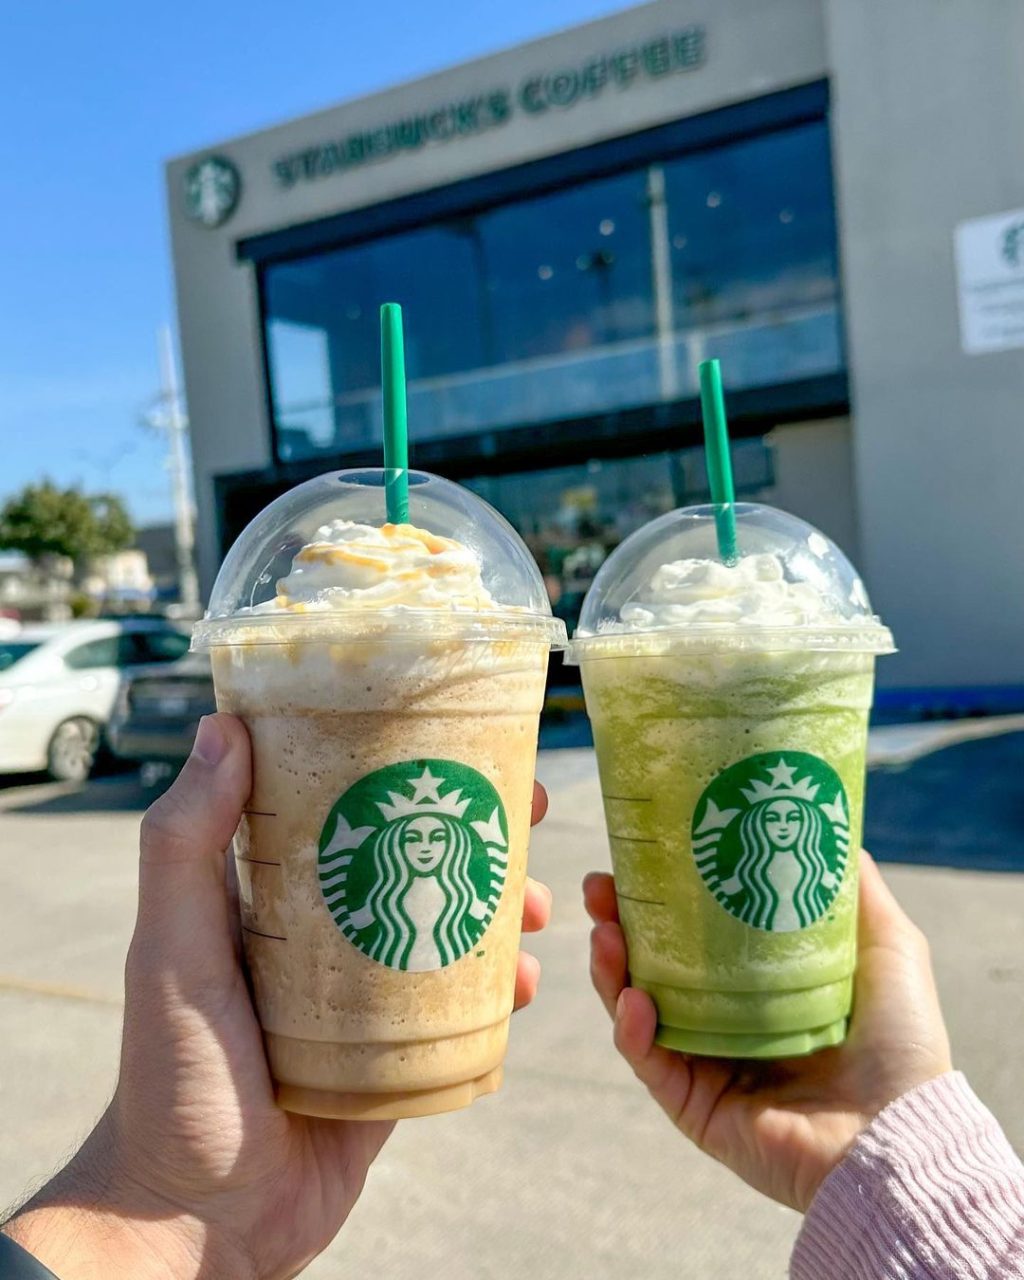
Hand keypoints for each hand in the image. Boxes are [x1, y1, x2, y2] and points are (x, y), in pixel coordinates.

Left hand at [5, 714, 552, 1278]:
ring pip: (449, 930)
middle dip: (477, 834)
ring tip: (541, 910)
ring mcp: (362, 999)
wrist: (200, 1220)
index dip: (401, 768)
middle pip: (414, 862)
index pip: (342, 807)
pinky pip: (461, 1011)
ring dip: (503, 909)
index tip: (457, 740)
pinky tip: (531, 986)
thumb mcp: (170, 946)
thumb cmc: (172, 1076)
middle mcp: (320, 938)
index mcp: (269, 899)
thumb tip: (222, 727)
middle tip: (531, 815)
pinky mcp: (394, 1059)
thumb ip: (184, 843)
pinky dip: (503, 992)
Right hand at [584, 852, 951, 1211]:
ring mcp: (707, 1066)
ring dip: (611, 970)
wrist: (901, 1131)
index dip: (662, 897)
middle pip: (652, 967)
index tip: (639, 858)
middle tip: (599, 890)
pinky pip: (650, 1063)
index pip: (696, 935)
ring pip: (636, 1009)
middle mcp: (728, 1023)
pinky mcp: (695, 1107)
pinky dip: (632, 1030)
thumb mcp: (887, 946)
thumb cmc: (900, 1041)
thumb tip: (831, 824)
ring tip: (603, 934)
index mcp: (763, 988)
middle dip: (618, 926)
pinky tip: (634, 1001)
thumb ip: (855, 890)